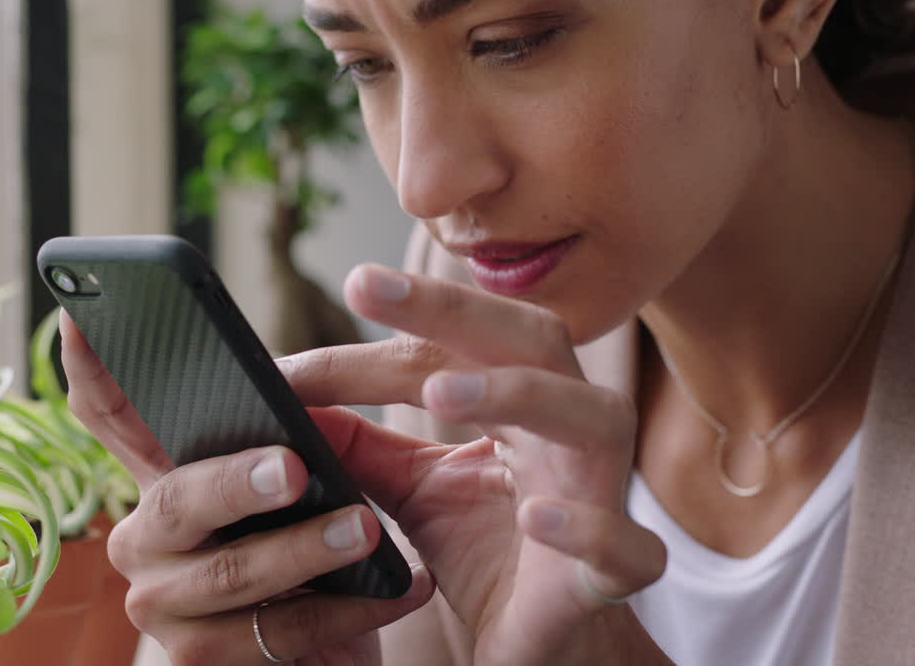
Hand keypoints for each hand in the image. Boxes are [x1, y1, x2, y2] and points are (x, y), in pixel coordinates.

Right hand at [58, 310, 435, 664]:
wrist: (329, 663)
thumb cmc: (312, 564)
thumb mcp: (294, 496)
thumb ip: (286, 445)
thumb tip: (308, 396)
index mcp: (165, 480)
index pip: (108, 416)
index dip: (90, 368)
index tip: (76, 313)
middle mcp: (145, 540)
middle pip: (175, 498)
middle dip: (235, 481)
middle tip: (292, 467)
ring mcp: (161, 605)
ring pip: (230, 571)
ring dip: (306, 550)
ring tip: (367, 530)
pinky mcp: (197, 661)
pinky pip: (275, 631)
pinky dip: (344, 610)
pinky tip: (398, 588)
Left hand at [276, 264, 669, 665]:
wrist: (545, 644)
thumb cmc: (489, 551)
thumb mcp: (411, 490)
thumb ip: (360, 446)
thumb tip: (288, 400)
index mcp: (522, 399)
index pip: (450, 347)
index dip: (374, 342)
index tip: (291, 359)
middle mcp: (569, 426)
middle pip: (529, 340)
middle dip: (450, 308)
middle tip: (363, 285)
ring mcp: (602, 493)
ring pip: (592, 417)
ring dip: (517, 394)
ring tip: (442, 392)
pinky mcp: (618, 569)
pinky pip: (625, 541)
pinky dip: (584, 525)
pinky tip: (537, 517)